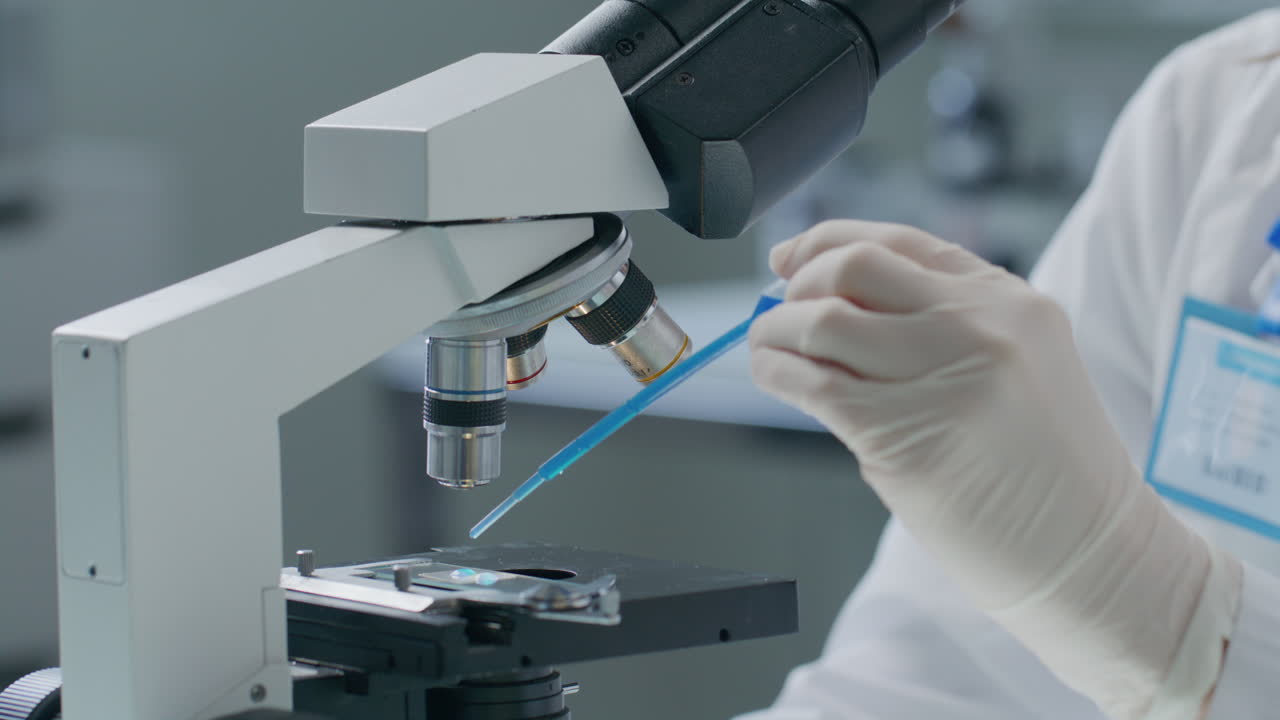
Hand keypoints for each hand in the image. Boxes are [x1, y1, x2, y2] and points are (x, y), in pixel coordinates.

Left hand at [749, 220, 1239, 718]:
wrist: (1094, 554)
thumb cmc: (1047, 471)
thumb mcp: (1017, 367)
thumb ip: (938, 329)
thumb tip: (830, 308)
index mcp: (1007, 300)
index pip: (898, 242)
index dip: (827, 242)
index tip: (789, 260)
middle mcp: (977, 325)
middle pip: (852, 266)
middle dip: (798, 284)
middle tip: (780, 311)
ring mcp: (943, 377)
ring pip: (822, 322)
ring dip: (774, 330)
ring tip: (766, 347)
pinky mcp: (905, 435)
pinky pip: (814, 384)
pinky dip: (775, 373)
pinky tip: (771, 376)